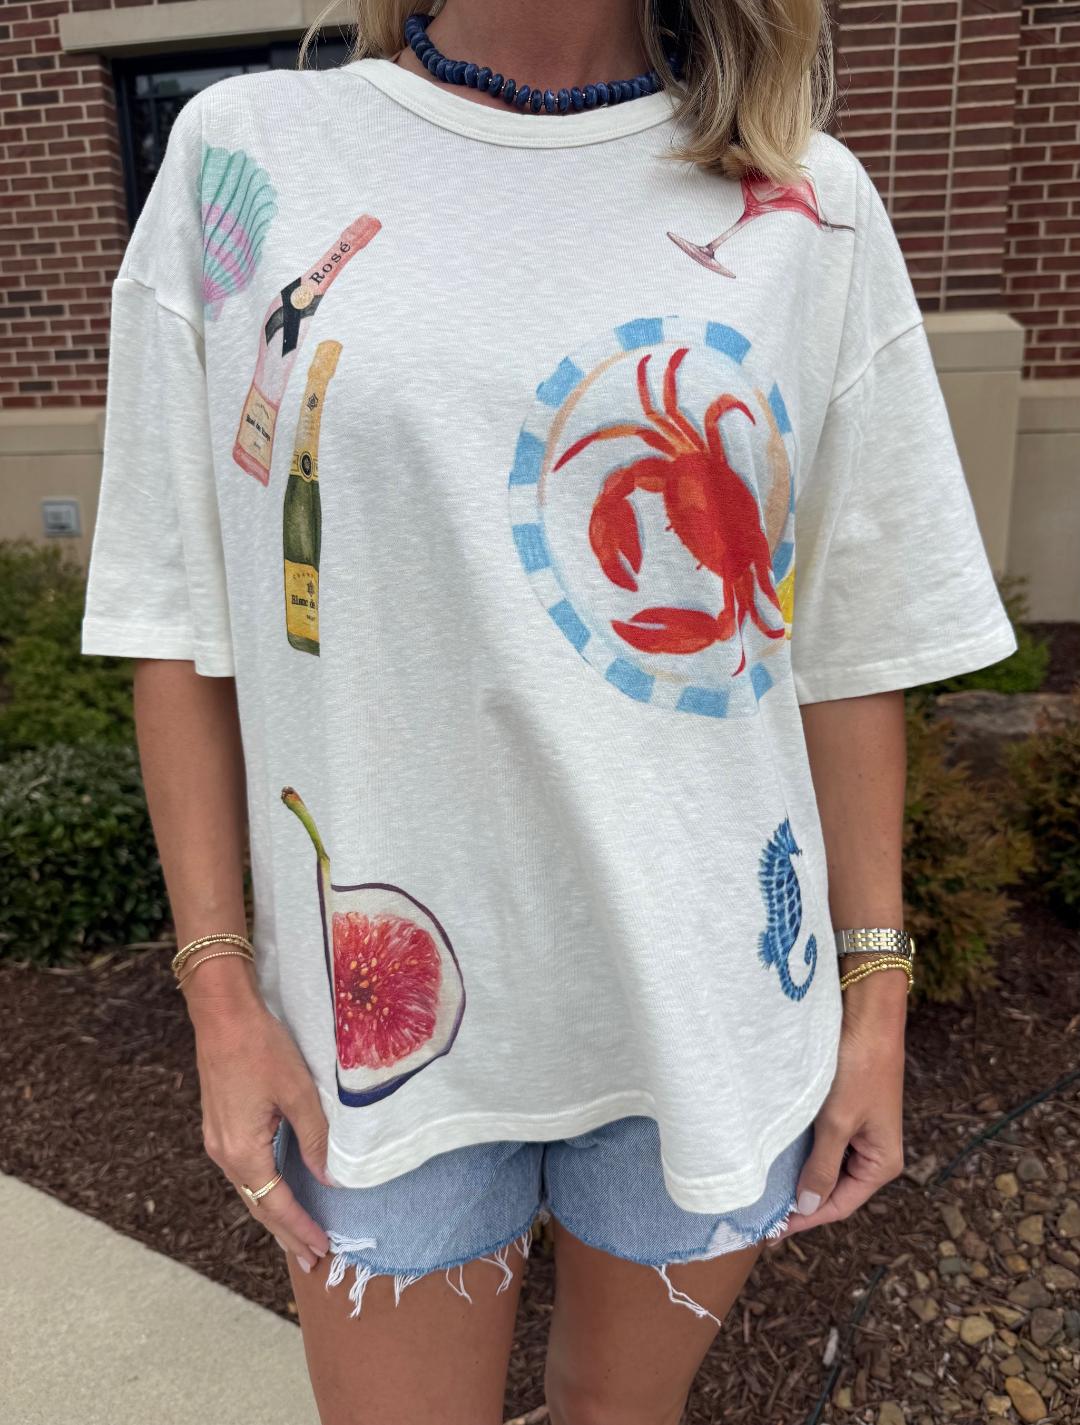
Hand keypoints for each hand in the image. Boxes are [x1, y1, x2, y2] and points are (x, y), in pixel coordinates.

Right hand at [193, 994, 333, 1271]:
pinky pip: (244, 1171)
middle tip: (312, 1260)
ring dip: (274, 1215)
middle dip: (286, 1234)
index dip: (300, 1228)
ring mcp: (217, 1141)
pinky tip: (277, 1193)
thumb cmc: (261, 1048)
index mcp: (243, 1151)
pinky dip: (263, 1190)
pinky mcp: (219, 1126)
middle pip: (258, 1206)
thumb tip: (328, 1177)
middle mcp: (224, 1154)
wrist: (222, 1016)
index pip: (276, 1204)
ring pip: (249, 1190)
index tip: (323, 1248)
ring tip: (297, 1237)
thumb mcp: (298, 1093)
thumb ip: (315, 1138)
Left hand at [776, 974, 905, 1238]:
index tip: (770, 1231)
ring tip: (762, 1192)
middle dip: (800, 1200)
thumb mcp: (838, 1122)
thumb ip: (822, 1166)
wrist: (867, 1014)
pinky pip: (821, 1143)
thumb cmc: (859, 1067)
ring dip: (797, 1175)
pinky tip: (774, 1157)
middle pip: (832, 1188)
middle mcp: (873, 1151)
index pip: (838, 1204)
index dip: (805, 1218)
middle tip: (760, 1214)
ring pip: (824, 1165)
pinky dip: (800, 1152)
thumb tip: (806, 1206)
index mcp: (882, 1163)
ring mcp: (858, 1131)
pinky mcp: (844, 1111)